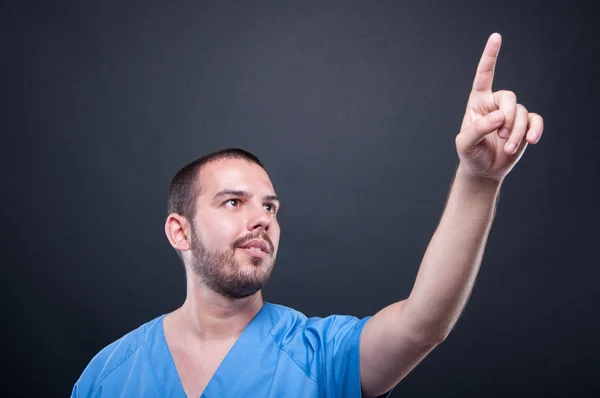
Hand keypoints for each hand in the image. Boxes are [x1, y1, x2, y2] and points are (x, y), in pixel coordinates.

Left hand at [455, 33, 543, 181]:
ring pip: (521, 112)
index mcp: (477, 102)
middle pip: (509, 96)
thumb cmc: (470, 154)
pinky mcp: (525, 125)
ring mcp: (511, 114)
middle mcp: (495, 104)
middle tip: (502, 135)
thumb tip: (499, 117)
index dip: (490, 57)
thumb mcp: (465, 144)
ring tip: (507, 147)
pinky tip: (531, 141)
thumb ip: (478, 129)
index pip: (484, 76)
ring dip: (517, 131)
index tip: (496, 37)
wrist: (484, 170)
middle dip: (507, 117)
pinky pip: (535, 120)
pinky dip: (535, 130)